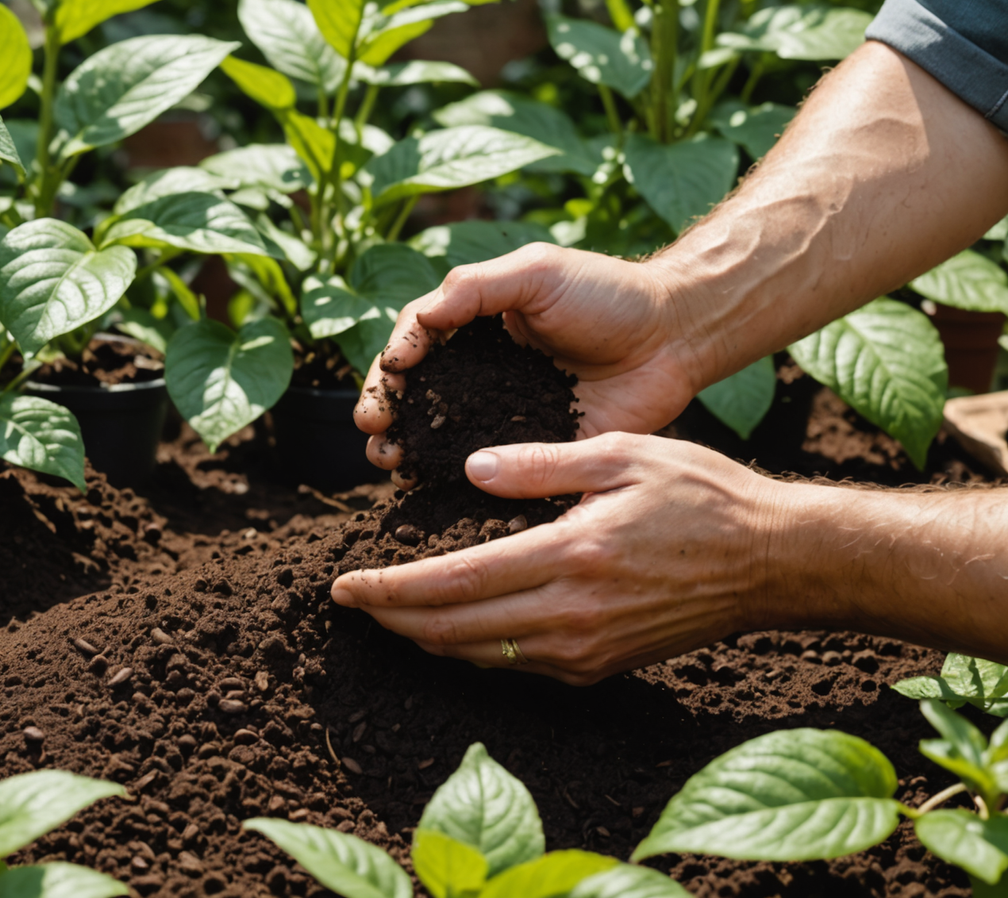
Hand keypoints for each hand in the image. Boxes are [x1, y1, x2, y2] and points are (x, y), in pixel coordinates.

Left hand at [330, 433, 790, 684]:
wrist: (774, 563)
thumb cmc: (703, 496)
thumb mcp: (623, 453)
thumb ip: (540, 463)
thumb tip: (470, 471)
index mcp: (571, 556)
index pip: (453, 583)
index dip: (389, 589)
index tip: (344, 584)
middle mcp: (572, 615)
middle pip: (452, 632)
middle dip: (390, 619)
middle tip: (348, 602)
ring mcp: (585, 649)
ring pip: (478, 655)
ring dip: (424, 638)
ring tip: (385, 613)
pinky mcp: (599, 666)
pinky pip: (514, 664)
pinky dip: (469, 648)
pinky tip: (448, 627)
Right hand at [354, 244, 707, 486]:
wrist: (673, 336)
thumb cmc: (607, 293)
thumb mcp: (535, 272)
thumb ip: (473, 288)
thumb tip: (416, 322)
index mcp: (472, 326)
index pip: (415, 346)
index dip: (389, 369)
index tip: (383, 389)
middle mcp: (480, 373)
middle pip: (417, 398)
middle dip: (388, 418)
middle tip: (376, 437)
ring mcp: (504, 415)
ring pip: (444, 439)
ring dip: (411, 453)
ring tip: (393, 465)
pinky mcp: (536, 450)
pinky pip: (491, 471)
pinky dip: (459, 485)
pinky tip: (434, 493)